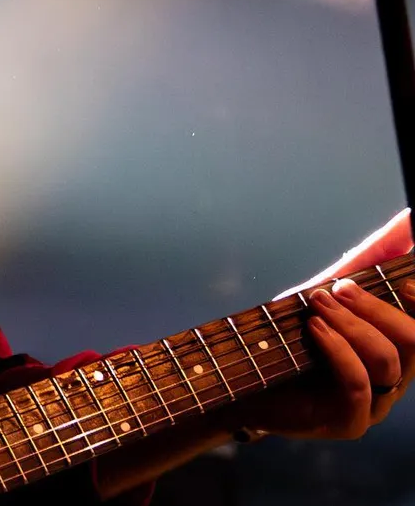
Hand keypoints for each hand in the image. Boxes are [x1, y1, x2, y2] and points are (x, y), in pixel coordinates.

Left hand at [235, 209, 414, 439]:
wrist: (243, 372)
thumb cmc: (293, 328)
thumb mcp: (330, 284)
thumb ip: (372, 256)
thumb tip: (410, 219)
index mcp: (395, 346)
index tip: (404, 282)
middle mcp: (393, 377)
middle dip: (379, 307)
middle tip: (340, 288)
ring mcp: (375, 403)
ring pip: (387, 362)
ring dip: (352, 323)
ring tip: (318, 303)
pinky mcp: (347, 422)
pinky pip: (358, 386)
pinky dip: (338, 350)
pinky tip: (315, 330)